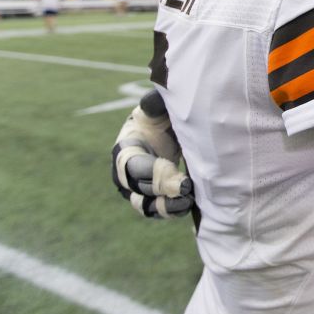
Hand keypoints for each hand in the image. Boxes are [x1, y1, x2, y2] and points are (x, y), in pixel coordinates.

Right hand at [111, 90, 194, 218]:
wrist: (167, 134)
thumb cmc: (160, 118)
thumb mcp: (157, 107)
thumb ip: (154, 103)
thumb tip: (153, 101)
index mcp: (125, 149)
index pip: (131, 166)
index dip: (150, 171)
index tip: (172, 168)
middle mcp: (125, 174)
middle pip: (139, 189)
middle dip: (163, 188)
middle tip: (187, 186)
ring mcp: (136, 190)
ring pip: (146, 206)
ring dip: (167, 206)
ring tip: (188, 201)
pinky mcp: (152, 200)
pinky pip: (158, 212)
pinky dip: (172, 211)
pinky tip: (189, 205)